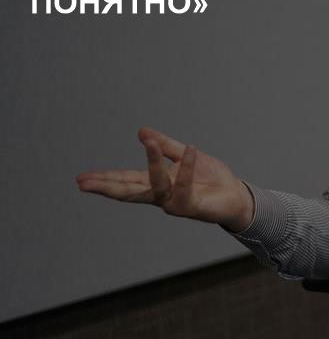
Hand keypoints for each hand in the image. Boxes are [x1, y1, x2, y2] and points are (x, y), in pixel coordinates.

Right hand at [76, 126, 254, 231]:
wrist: (236, 195)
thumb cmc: (210, 179)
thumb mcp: (185, 156)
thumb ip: (165, 146)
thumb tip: (142, 131)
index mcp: (156, 184)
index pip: (125, 181)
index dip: (105, 179)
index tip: (81, 179)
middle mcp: (161, 196)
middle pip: (129, 192)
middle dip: (107, 187)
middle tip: (83, 184)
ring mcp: (175, 203)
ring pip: (157, 186)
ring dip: (153, 163)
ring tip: (149, 142)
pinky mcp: (192, 207)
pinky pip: (186, 187)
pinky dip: (189, 168)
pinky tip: (191, 151)